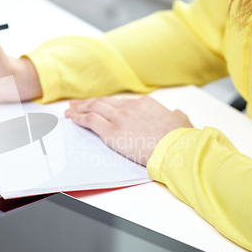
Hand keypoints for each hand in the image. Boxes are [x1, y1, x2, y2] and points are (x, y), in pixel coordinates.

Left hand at [65, 96, 192, 165]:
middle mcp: (130, 107)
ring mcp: (119, 118)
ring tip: (69, 110)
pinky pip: (90, 121)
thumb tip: (177, 114)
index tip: (99, 104)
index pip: (120, 103)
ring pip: (94, 108)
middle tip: (77, 103)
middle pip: (103, 102)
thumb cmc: (181, 139)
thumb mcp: (182, 122)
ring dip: (80, 108)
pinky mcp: (112, 132)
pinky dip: (79, 118)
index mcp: (145, 103)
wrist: (177, 149)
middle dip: (88, 102)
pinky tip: (72, 118)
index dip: (107, 103)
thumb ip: (177, 116)